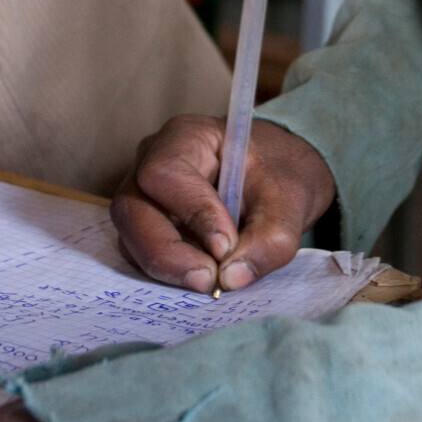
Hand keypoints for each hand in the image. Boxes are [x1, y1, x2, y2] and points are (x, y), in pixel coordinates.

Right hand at [111, 115, 335, 292]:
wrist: (277, 179)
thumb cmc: (278, 175)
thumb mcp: (290, 200)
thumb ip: (270, 239)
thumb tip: (232, 279)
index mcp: (187, 136)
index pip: (167, 172)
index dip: (192, 212)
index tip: (226, 246)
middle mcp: (151, 162)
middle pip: (133, 210)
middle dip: (167, 253)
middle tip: (209, 282)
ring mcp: (142, 195)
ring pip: (131, 237)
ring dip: (165, 268)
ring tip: (210, 284)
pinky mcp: (145, 227)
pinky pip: (140, 254)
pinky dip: (167, 273)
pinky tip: (201, 281)